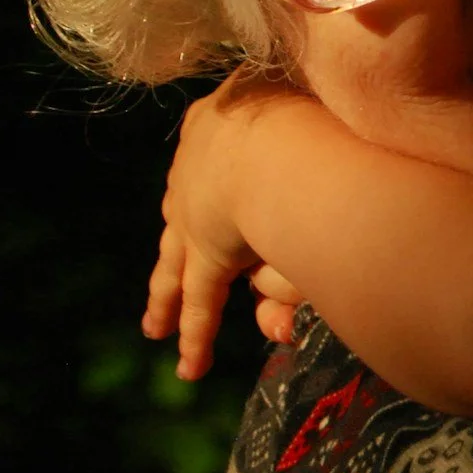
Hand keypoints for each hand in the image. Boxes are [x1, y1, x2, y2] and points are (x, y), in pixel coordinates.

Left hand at [142, 72, 305, 378]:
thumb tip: (309, 184)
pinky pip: (202, 304)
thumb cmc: (315, 108)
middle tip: (168, 272)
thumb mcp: (308, 112)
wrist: (285, 138)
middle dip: (178, 244)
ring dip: (167, 295)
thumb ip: (315, 131)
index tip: (223, 185)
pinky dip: (196, 336)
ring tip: (157, 325)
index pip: (213, 153)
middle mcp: (198, 163)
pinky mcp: (207, 255)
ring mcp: (197, 212)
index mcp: (220, 115)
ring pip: (178, 260)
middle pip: (187, 211)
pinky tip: (188, 365)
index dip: (218, 173)